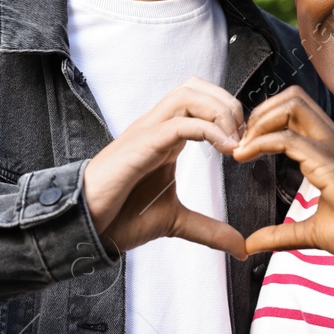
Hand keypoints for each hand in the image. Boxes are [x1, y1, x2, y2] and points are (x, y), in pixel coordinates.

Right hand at [83, 77, 246, 256]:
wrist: (88, 226)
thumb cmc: (120, 217)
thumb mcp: (176, 222)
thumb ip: (209, 229)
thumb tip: (240, 246)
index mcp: (165, 137)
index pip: (199, 100)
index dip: (228, 113)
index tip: (245, 144)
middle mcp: (157, 127)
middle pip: (196, 86)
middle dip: (227, 104)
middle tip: (243, 137)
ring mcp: (148, 132)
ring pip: (188, 94)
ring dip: (219, 111)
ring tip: (235, 141)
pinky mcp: (142, 145)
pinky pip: (179, 123)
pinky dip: (209, 130)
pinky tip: (225, 150)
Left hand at [230, 88, 333, 260]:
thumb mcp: (313, 231)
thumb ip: (281, 234)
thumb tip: (252, 244)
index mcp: (332, 148)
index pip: (297, 109)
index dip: (266, 120)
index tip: (245, 146)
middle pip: (293, 97)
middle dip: (260, 112)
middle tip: (241, 142)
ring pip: (292, 106)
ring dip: (259, 122)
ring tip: (241, 149)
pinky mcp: (331, 163)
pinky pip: (289, 139)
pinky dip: (261, 142)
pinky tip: (245, 156)